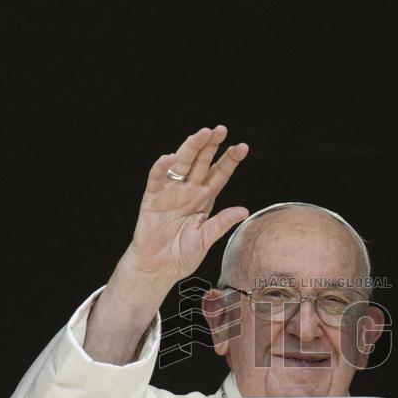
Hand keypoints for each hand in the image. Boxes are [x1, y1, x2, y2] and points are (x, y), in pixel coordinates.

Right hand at [84, 125, 248, 364]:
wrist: (158, 268)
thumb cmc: (182, 254)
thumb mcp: (206, 239)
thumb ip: (222, 223)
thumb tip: (244, 210)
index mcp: (204, 199)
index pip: (220, 174)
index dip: (230, 160)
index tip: (243, 147)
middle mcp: (189, 191)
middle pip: (202, 162)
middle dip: (211, 146)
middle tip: (221, 129)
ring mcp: (171, 192)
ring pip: (182, 164)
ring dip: (191, 148)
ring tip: (202, 133)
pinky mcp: (153, 198)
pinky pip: (157, 178)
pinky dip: (162, 167)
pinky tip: (170, 157)